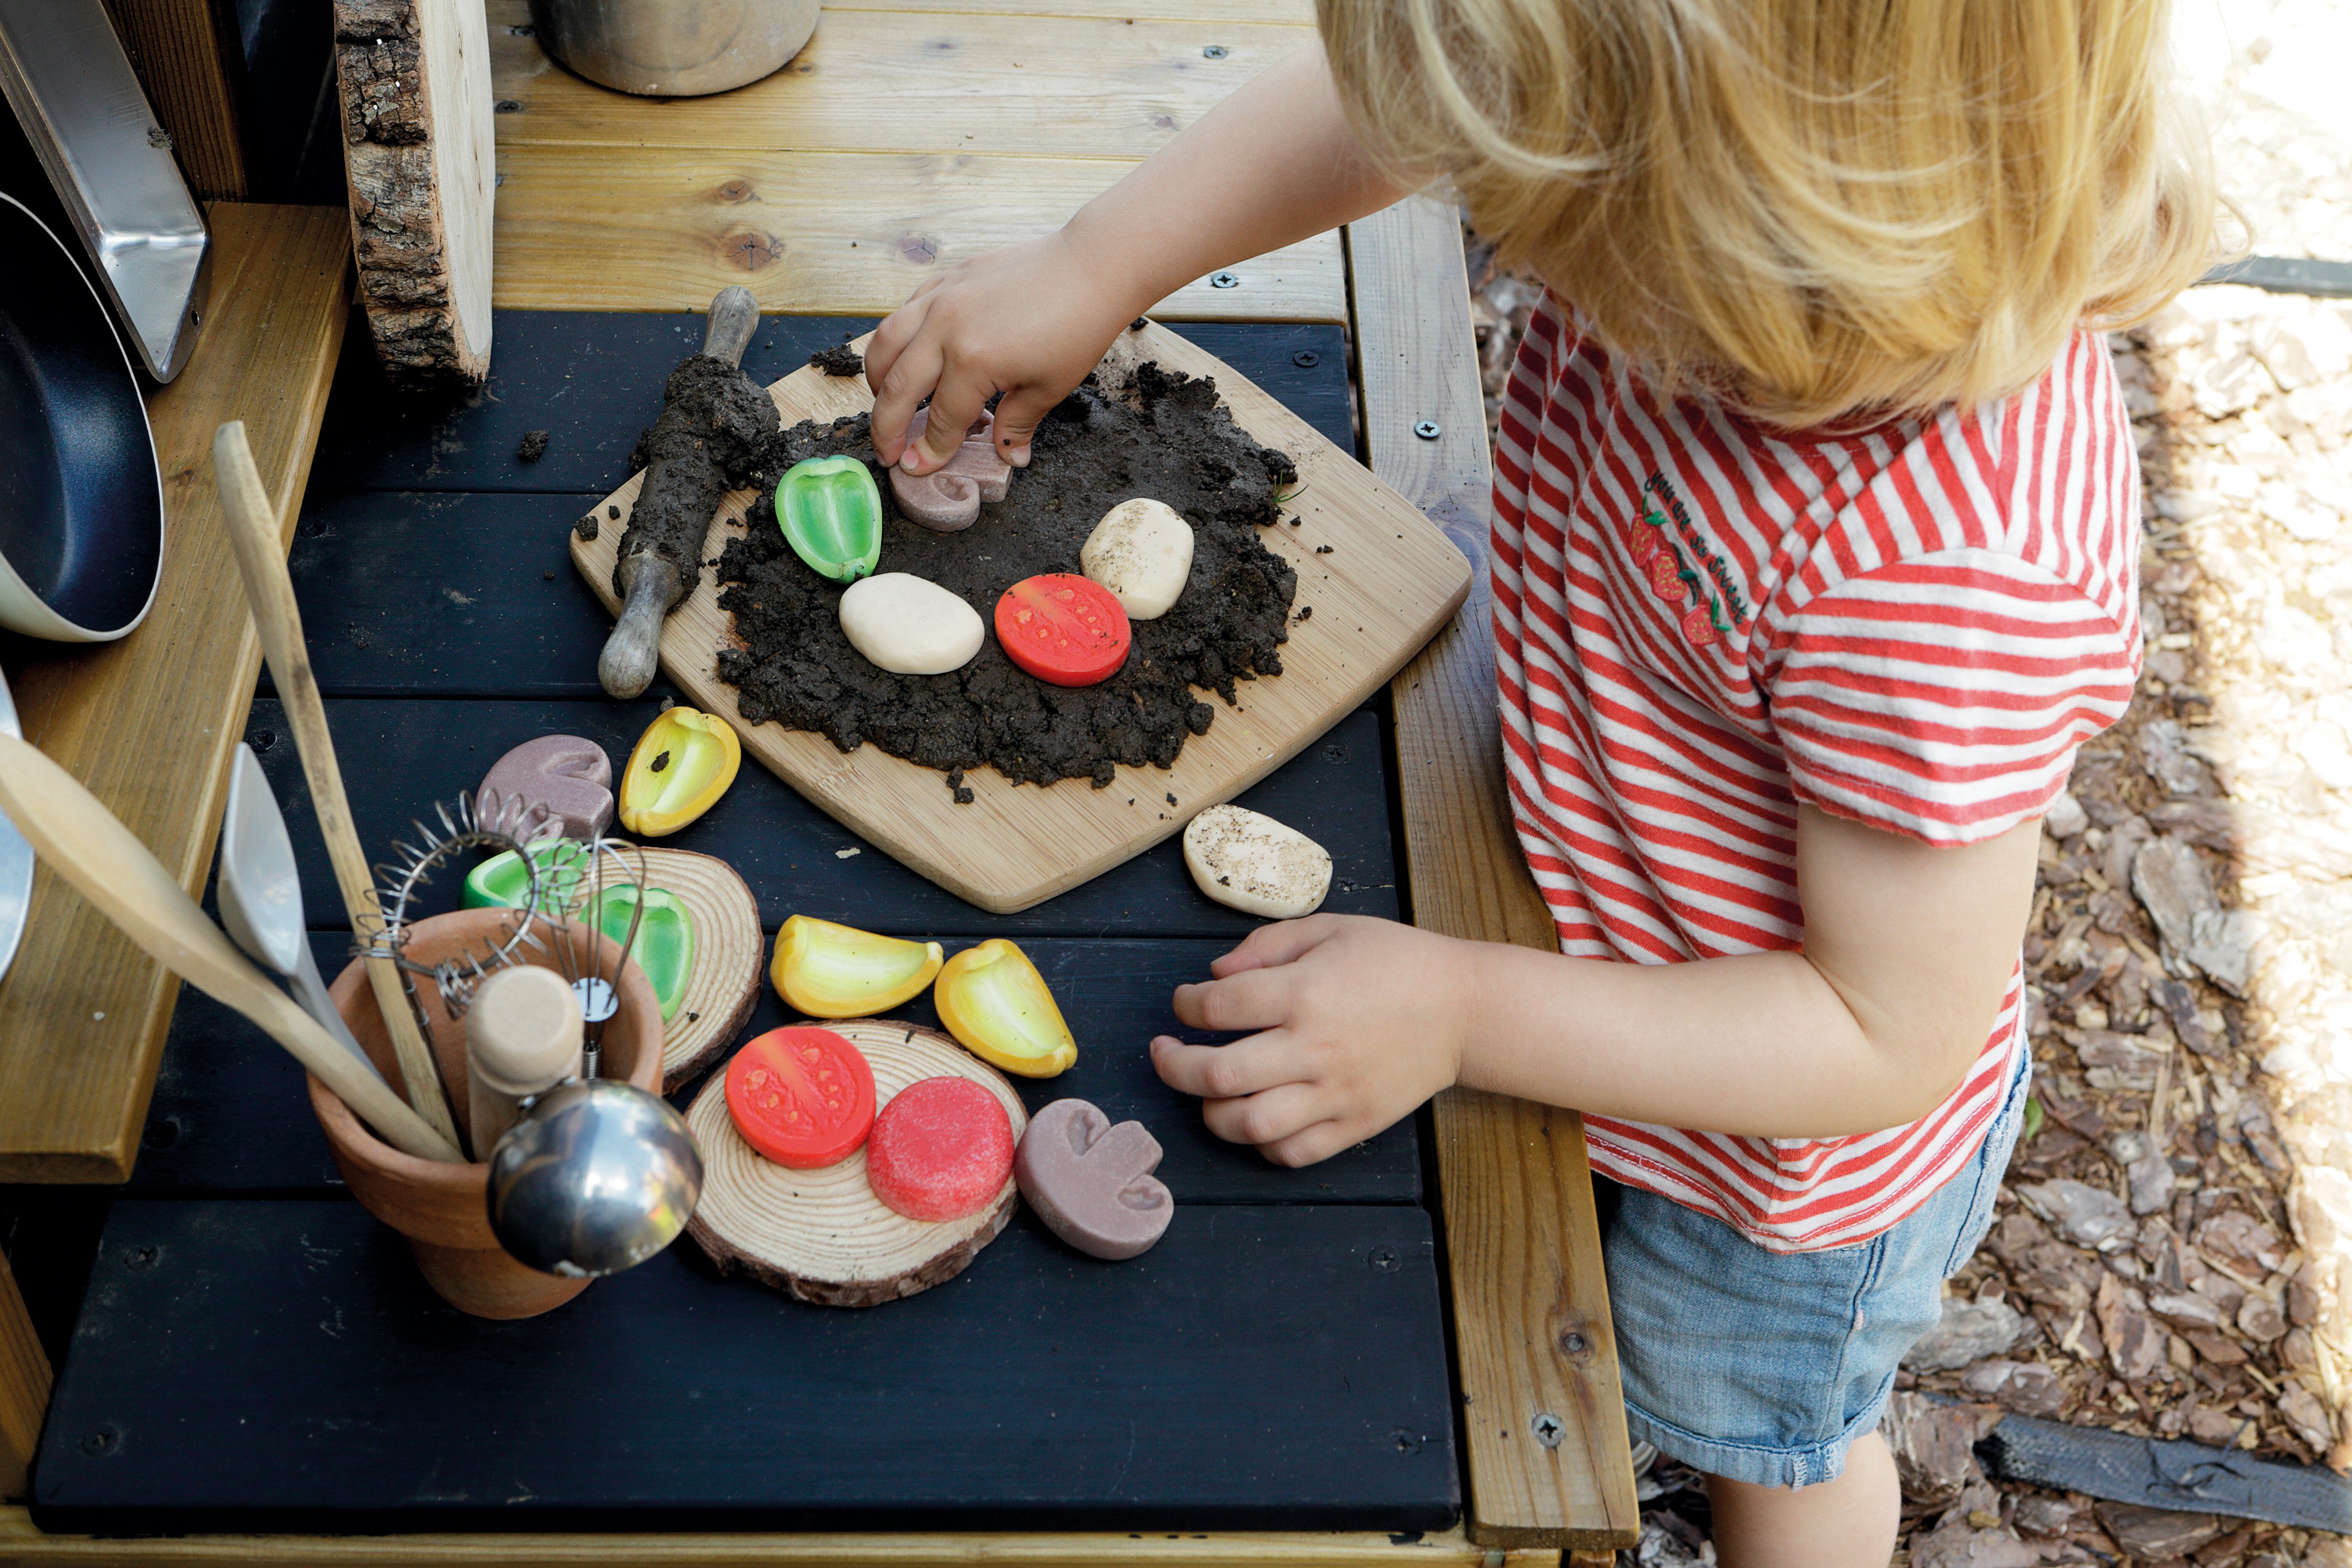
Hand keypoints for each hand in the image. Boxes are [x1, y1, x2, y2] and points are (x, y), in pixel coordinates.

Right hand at [863, 228, 1138, 475]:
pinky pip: (905, 310)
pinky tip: (906, 356)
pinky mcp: (946, 277)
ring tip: (884, 404)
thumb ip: (1017, 424)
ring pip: (886, 341)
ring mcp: (941, 297)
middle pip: (897, 386)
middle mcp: (945, 327)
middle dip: (886, 426)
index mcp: (973, 361)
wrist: (1090, 266)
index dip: (929, 450)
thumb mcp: (1049, 388)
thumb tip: (1007, 455)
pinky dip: (897, 338)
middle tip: (886, 452)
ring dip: (877, 379)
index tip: (916, 468)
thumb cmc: (1077, 327)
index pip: (942, 419)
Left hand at [1151, 915, 1477, 1165]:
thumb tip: (1215, 976)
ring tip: (1205, 1094)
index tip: (1186, 1002)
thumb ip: (1266, 946)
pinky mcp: (1354, 1123)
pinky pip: (1293, 1152)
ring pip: (1248, 1124)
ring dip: (1210, 1113)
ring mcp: (1335, 1093)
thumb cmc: (1396, 961)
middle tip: (1164, 1054)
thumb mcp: (1330, 928)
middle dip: (1173, 1066)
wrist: (1465, 1007)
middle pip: (1215, 1074)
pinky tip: (1253, 1120)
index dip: (1185, 1004)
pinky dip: (1262, 1145)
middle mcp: (1314, 1047)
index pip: (1216, 1007)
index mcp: (1305, 992)